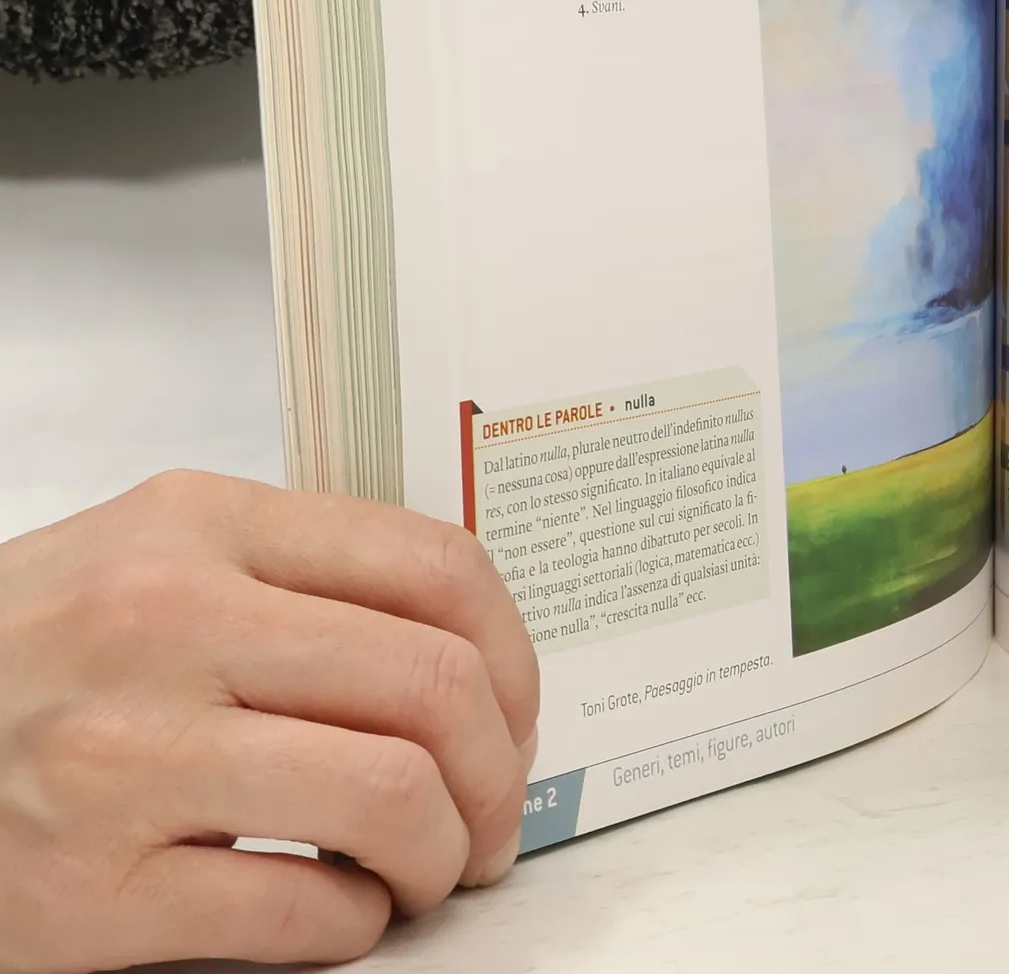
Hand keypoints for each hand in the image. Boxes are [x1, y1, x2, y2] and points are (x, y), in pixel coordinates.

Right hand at [0, 472, 539, 971]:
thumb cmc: (29, 653)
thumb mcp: (155, 555)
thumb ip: (299, 572)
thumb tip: (468, 641)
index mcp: (200, 522)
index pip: (435, 566)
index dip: (516, 652)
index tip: (519, 708)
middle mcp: (166, 621)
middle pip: (433, 684)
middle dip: (501, 767)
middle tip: (496, 812)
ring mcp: (124, 757)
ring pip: (389, 796)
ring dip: (444, 851)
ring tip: (433, 867)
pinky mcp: (87, 892)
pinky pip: (299, 911)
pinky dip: (358, 924)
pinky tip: (346, 913)